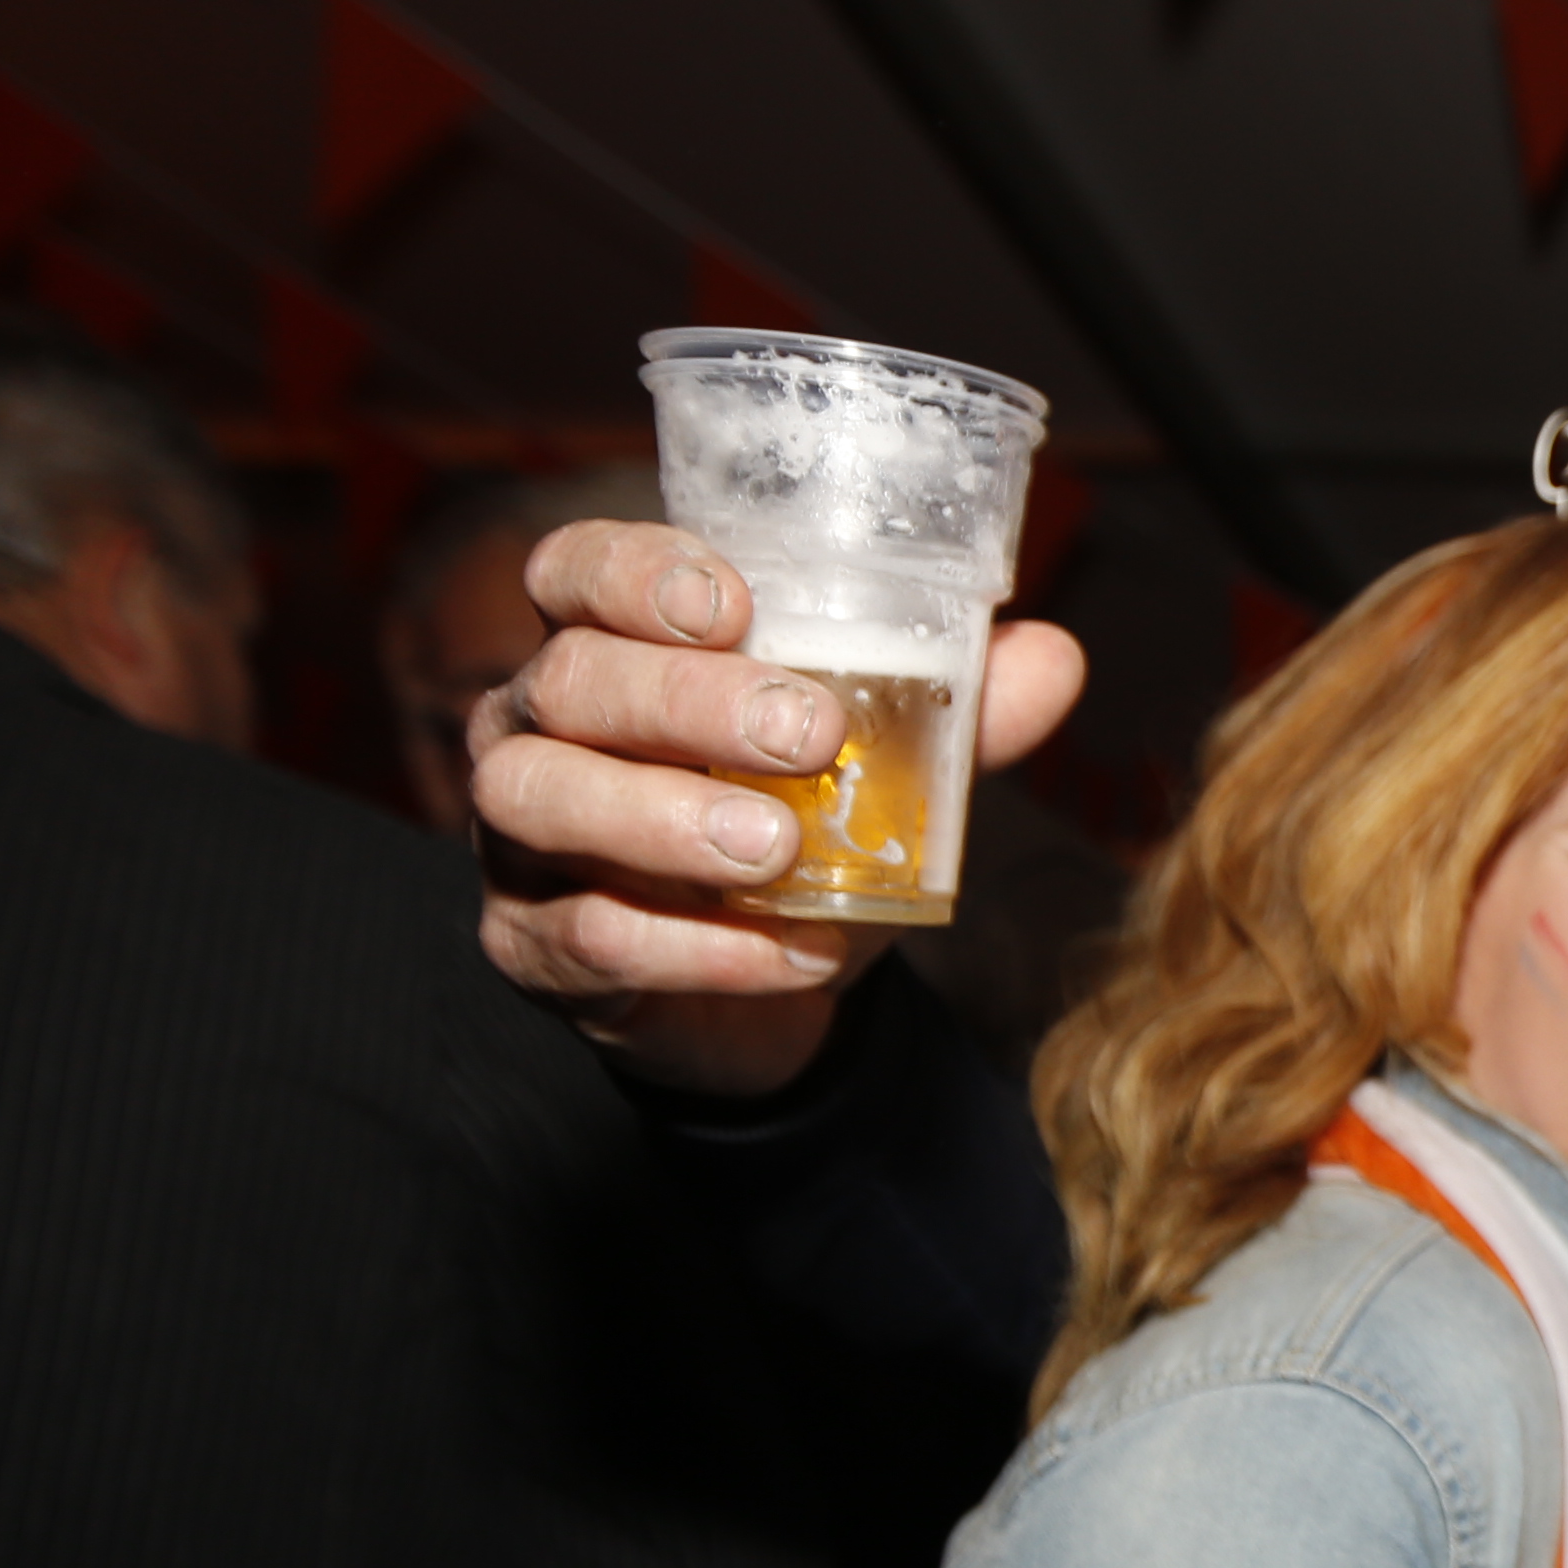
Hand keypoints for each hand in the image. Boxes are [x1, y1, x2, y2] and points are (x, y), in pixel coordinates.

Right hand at [468, 520, 1093, 1099]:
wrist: (756, 995)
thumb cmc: (795, 836)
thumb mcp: (879, 769)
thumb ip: (953, 713)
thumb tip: (1051, 657)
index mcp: (609, 646)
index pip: (575, 572)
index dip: (632, 572)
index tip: (732, 604)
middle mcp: (535, 724)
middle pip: (568, 680)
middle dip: (685, 699)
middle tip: (806, 734)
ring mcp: (516, 837)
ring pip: (536, 797)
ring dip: (660, 818)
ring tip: (774, 847)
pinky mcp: (524, 944)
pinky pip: (582, 936)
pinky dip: (692, 947)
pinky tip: (789, 951)